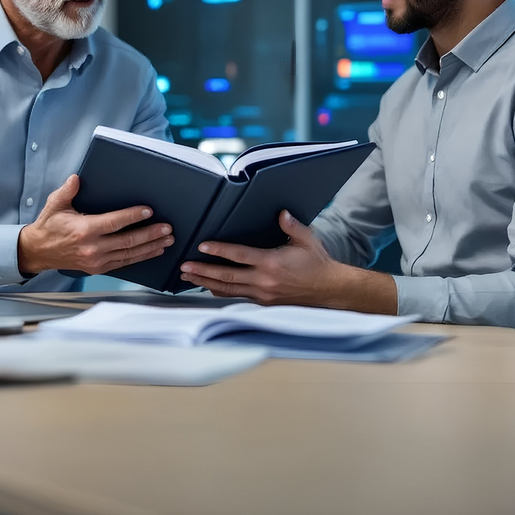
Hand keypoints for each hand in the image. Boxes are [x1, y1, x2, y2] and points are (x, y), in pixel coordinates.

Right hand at [17, 174, 173, 275]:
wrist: (38, 252)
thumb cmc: (49, 226)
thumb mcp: (55, 204)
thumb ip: (68, 190)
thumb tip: (77, 178)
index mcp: (84, 230)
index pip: (114, 222)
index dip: (133, 217)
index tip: (149, 211)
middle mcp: (92, 248)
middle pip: (128, 241)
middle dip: (150, 234)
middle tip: (167, 228)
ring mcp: (96, 261)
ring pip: (129, 254)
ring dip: (150, 247)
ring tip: (166, 240)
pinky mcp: (98, 268)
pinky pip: (124, 263)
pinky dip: (140, 257)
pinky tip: (153, 251)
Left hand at [179, 210, 396, 312]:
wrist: (330, 291)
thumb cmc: (318, 263)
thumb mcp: (307, 240)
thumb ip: (291, 225)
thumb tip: (280, 212)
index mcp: (272, 263)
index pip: (238, 256)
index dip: (219, 251)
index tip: (202, 246)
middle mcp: (264, 281)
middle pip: (226, 277)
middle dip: (202, 271)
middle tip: (184, 266)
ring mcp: (263, 295)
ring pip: (228, 290)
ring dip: (206, 283)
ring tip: (189, 277)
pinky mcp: (264, 302)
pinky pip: (237, 297)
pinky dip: (221, 291)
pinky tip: (209, 286)